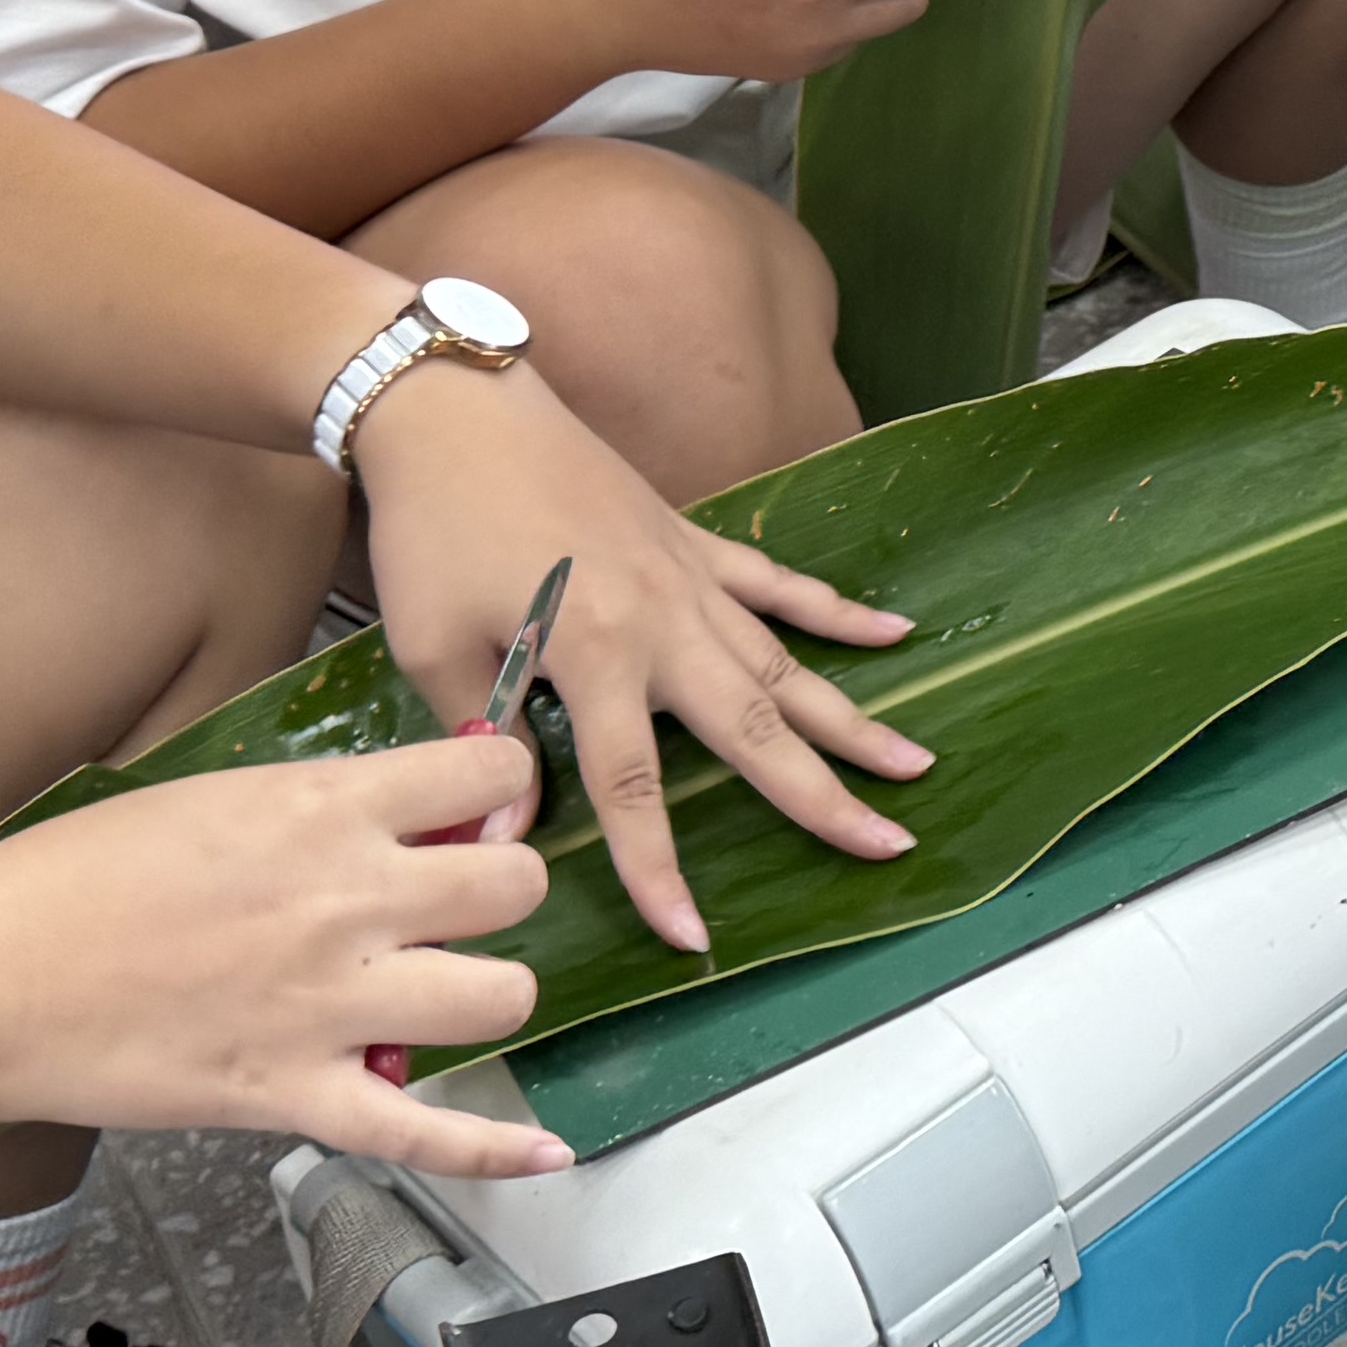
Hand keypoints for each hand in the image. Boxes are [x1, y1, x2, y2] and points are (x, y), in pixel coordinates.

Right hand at [0, 735, 568, 1179]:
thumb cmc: (72, 881)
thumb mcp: (213, 798)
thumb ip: (321, 805)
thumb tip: (407, 807)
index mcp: (323, 810)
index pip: (489, 777)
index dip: (503, 795)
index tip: (481, 813)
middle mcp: (347, 900)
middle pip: (517, 887)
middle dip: (503, 892)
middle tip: (461, 906)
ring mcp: (330, 1004)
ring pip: (502, 997)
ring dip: (490, 994)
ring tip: (446, 990)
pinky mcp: (296, 1094)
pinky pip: (427, 1132)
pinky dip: (496, 1148)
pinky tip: (543, 1147)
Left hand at [354, 358, 928, 954]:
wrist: (453, 409)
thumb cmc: (433, 529)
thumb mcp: (435, 647)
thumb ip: (481, 739)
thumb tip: (506, 836)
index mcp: (594, 654)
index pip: (634, 788)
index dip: (660, 868)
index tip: (694, 938)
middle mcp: (662, 621)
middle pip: (753, 730)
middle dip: (823, 795)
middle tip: (891, 843)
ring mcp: (689, 578)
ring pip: (783, 664)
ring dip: (850, 717)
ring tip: (913, 764)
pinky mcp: (694, 540)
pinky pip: (777, 584)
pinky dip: (835, 611)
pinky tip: (894, 634)